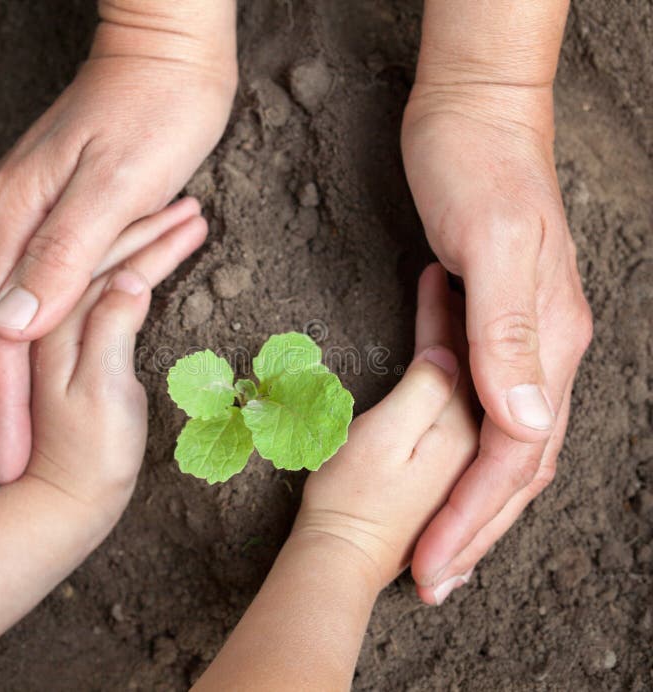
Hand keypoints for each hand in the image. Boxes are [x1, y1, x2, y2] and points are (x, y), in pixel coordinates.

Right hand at [0, 6, 236, 483]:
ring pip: (35, 312)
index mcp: (20, 222)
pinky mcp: (72, 212)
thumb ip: (61, 256)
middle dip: (14, 403)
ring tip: (38, 432)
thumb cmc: (154, 111)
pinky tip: (70, 355)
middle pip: (7, 330)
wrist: (172, 51)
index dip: (5, 404)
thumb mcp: (112, 186)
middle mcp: (18, 222)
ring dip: (37, 374)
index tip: (7, 462)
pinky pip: (64, 284)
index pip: (1, 334)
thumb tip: (8, 326)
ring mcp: (42, 216)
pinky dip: (68, 328)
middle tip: (17, 464)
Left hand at [23, 212, 207, 526]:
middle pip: (103, 257)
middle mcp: (55, 318)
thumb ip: (110, 326)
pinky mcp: (80, 348)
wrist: (69, 498)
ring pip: (107, 270)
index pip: (103, 259)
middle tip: (194, 211)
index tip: (188, 218)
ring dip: (146, 247)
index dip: (149, 236)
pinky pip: (109, 293)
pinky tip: (152, 265)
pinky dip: (136, 273)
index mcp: (55, 321)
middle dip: (150, 231)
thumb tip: (131, 276)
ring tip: (186, 224)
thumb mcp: (103, 388)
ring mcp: (66, 332)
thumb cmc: (90, 453)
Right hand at [296, 264, 478, 596]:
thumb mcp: (384, 437)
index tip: (431, 276)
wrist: (336, 557)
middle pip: (479, 366)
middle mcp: (477, 439)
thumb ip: (428, 391)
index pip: (471, 357)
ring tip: (438, 301)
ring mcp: (461, 453)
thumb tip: (452, 354)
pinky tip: (438, 352)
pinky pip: (458, 402)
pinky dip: (449, 370)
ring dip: (458, 342)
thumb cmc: (353, 498)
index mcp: (473, 429)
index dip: (448, 314)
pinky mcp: (441, 462)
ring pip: (471, 383)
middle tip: (439, 279)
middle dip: (459, 324)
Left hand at [401, 82, 592, 601]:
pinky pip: (481, 396)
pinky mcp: (491, 318)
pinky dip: (461, 437)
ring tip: (437, 536)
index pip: (512, 456)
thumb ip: (511, 334)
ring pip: (502, 440)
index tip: (433, 566)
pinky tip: (435, 452)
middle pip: (514, 464)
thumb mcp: (495, 244)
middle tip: (433, 578)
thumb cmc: (480, 168)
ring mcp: (520, 335)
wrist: (473, 112)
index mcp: (546, 341)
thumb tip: (526, 424)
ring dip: (471, 495)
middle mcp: (542, 348)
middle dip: (474, 526)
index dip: (473, 518)